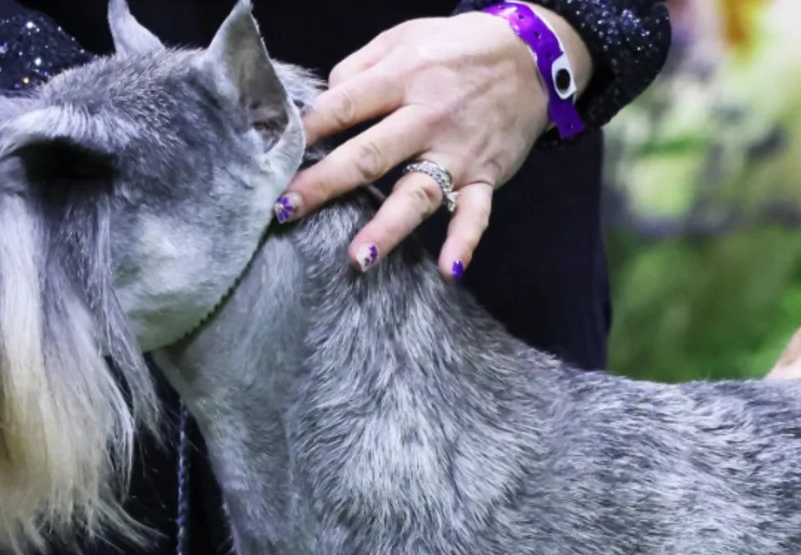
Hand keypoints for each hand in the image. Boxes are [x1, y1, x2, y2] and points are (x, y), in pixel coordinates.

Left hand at [275, 7, 592, 276]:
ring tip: (359, 258)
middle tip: (285, 211)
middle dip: (324, 184)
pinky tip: (449, 269)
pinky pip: (476, 212)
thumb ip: (358, 69)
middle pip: (369, 154)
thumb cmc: (456, 48)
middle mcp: (427, 117)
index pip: (343, 106)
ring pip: (418, 192)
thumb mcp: (402, 38)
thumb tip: (322, 105)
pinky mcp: (486, 175)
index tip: (269, 156)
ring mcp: (458, 151)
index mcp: (401, 78)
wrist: (530, 56)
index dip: (305, 129)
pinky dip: (465, 241)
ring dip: (388, 227)